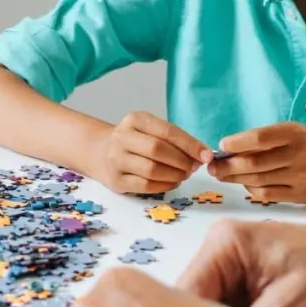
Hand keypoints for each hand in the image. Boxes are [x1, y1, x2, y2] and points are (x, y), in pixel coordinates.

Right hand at [90, 111, 205, 193]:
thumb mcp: (150, 130)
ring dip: (175, 175)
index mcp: (135, 120)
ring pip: (152, 170)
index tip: (207, 155)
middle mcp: (122, 137)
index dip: (190, 145)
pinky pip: (145, 186)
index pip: (168, 131)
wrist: (98, 152)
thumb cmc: (134, 141)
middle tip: (194, 167)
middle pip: (159, 150)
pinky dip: (164, 186)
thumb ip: (174, 139)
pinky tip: (173, 182)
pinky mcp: (115, 181)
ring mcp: (116, 160)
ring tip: (184, 175)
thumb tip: (202, 155)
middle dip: (182, 161)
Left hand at [206, 123, 305, 204]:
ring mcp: (300, 178)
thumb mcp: (300, 132)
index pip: (261, 138)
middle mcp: (300, 155)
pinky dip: (251, 189)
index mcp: (298, 133)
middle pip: (254, 162)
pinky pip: (266, 195)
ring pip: (257, 180)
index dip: (237, 142)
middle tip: (212, 165)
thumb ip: (271, 138)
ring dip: (234, 178)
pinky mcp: (299, 196)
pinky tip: (245, 183)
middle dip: (228, 165)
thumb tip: (232, 148)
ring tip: (221, 175)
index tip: (222, 145)